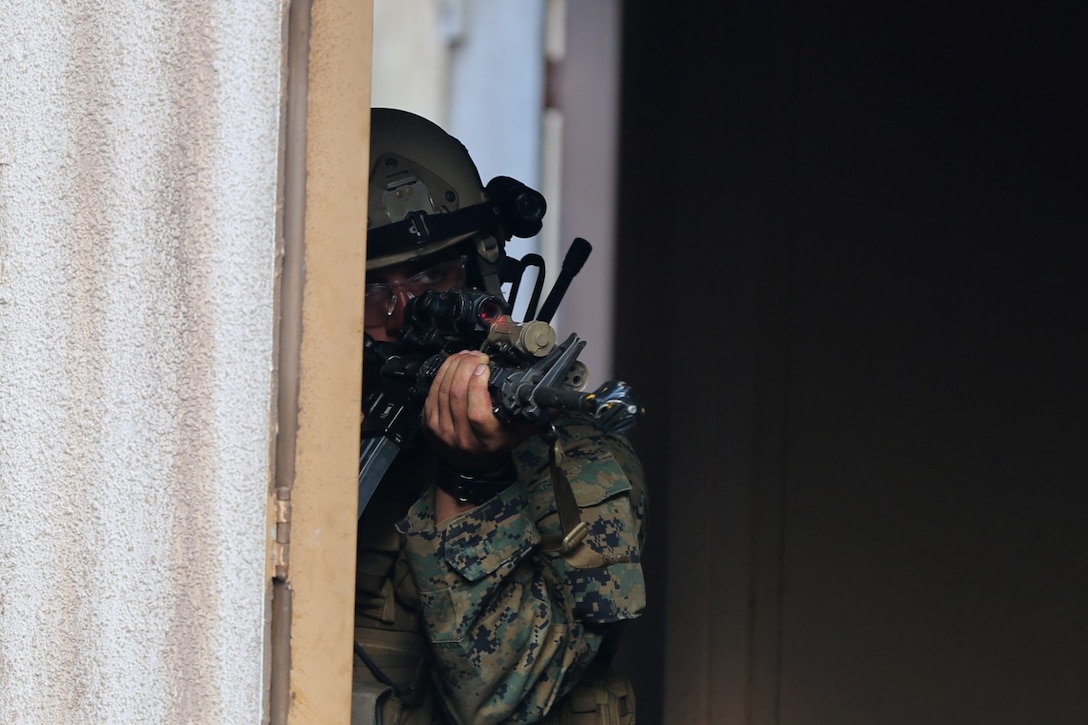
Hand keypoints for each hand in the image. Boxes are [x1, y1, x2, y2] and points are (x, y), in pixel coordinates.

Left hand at [421, 350, 534, 470]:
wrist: (468, 464)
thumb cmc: (495, 444)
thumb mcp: (518, 434)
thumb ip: (534, 418)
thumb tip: (555, 404)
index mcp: (485, 439)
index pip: (476, 411)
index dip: (478, 384)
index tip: (486, 367)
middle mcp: (461, 436)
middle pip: (457, 393)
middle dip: (466, 366)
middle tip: (478, 356)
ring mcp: (441, 429)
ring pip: (443, 388)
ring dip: (455, 365)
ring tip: (468, 356)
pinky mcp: (428, 421)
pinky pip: (433, 390)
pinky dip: (443, 372)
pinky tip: (454, 363)